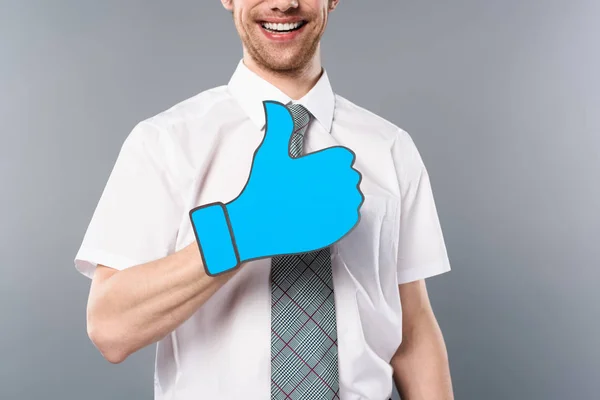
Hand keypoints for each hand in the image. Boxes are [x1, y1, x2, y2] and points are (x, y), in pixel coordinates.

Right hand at [190, 100, 363, 275]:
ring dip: (341, 197)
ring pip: (353, 197)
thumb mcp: (269, 153)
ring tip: (320, 200)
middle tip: (315, 187)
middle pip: (350, 177)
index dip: (331, 163)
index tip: (317, 171)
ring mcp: (339, 208)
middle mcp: (336, 185)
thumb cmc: (262, 188)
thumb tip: (275, 104)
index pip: (344, 159)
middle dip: (336, 180)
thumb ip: (278, 126)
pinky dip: (342, 215)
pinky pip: (351, 217)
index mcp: (325, 164)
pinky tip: (323, 214)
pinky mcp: (338, 228)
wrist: (256, 226)